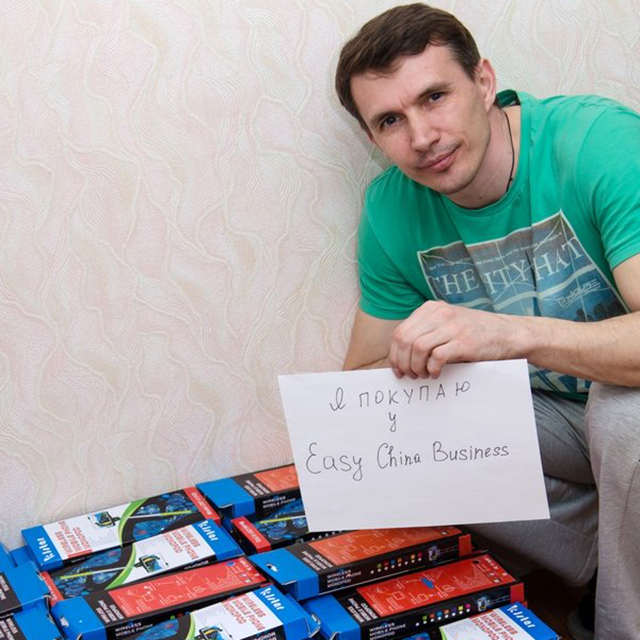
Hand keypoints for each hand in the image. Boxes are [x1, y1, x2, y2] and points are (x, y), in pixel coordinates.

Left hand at [389, 301, 525, 378]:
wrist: (509, 333)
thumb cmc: (474, 333)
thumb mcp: (446, 325)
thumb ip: (426, 333)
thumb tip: (401, 357)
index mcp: (431, 309)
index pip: (400, 332)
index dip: (395, 354)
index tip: (398, 369)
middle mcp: (440, 314)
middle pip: (404, 340)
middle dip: (402, 362)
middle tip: (410, 375)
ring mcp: (452, 327)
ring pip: (417, 348)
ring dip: (416, 367)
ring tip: (423, 375)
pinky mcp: (464, 342)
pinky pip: (436, 357)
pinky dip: (432, 369)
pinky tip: (436, 373)